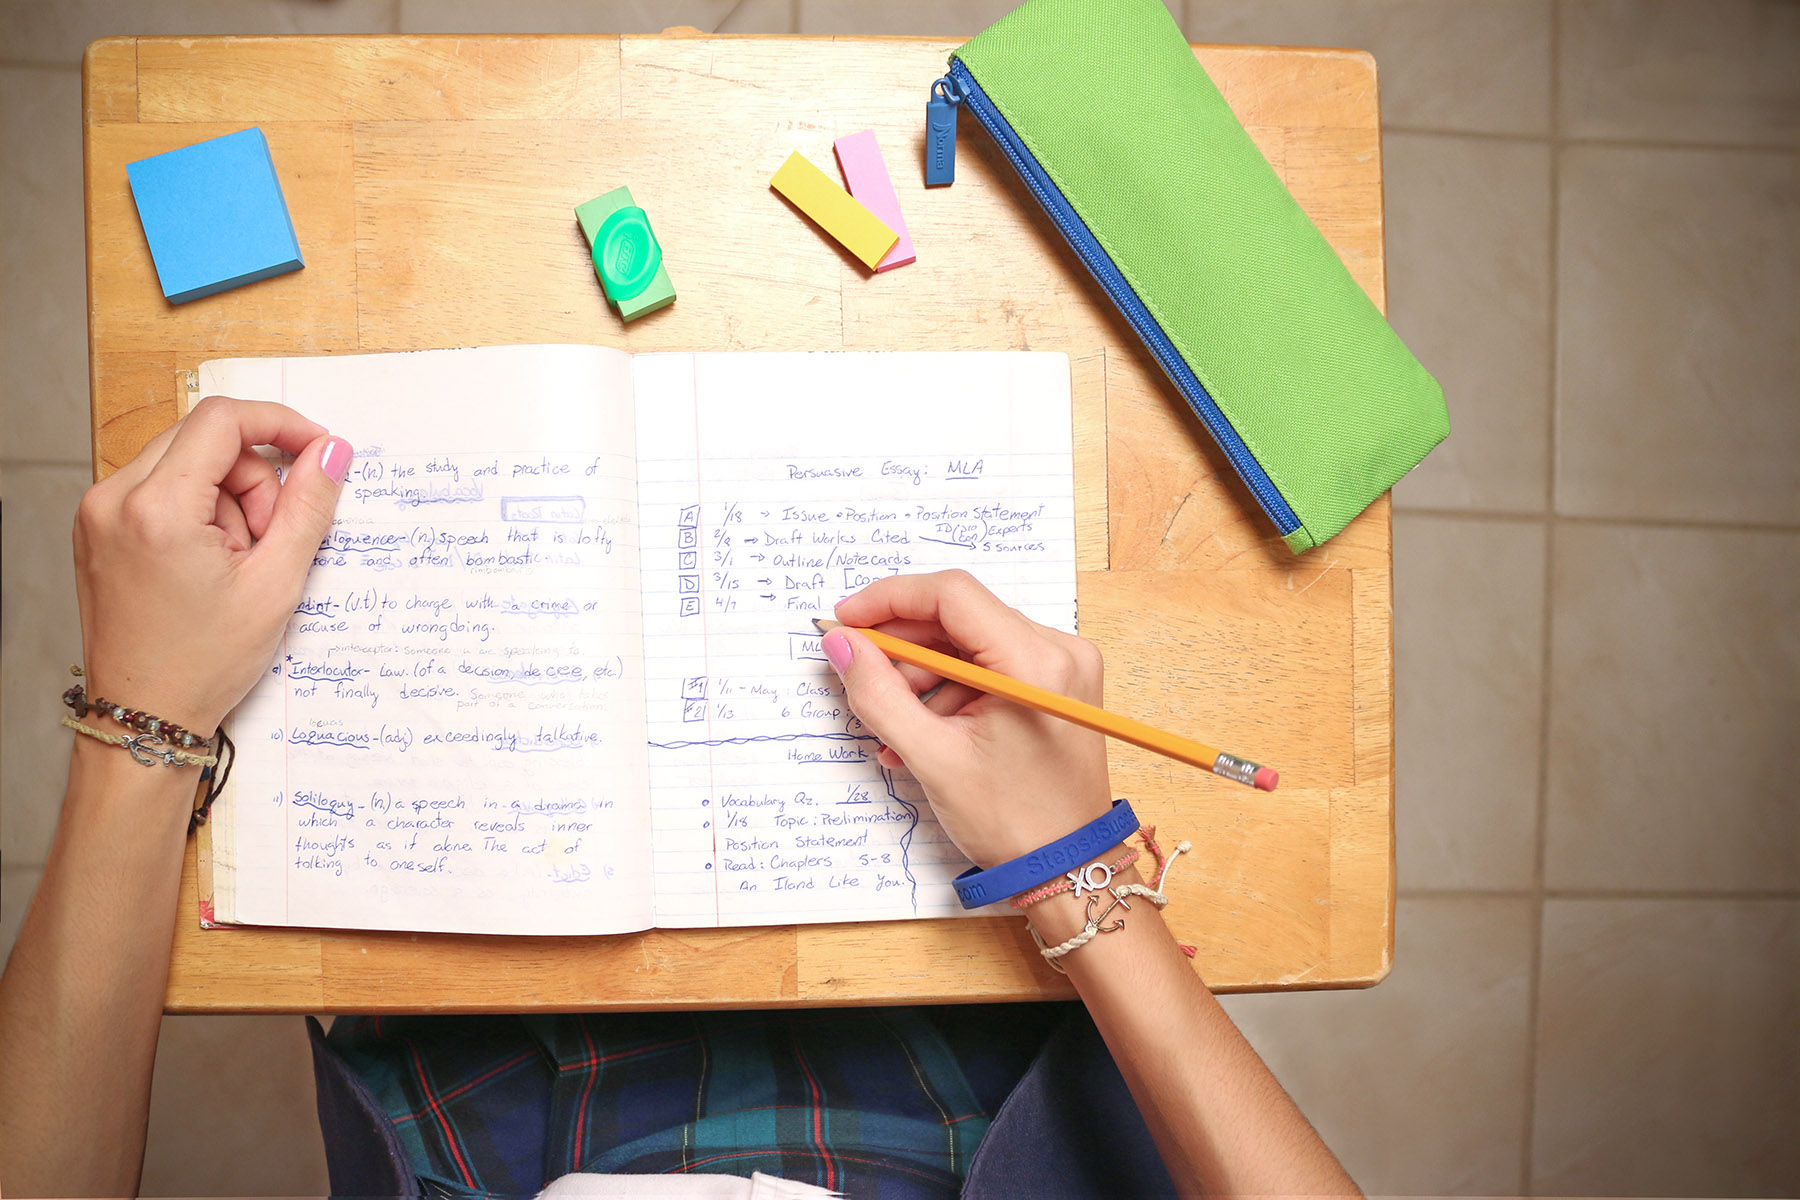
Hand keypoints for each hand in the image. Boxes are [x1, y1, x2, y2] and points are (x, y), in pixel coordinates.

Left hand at [72, 396, 350, 734]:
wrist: (145, 715)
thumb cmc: (203, 663)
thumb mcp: (275, 584)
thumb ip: (309, 507)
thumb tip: (331, 452)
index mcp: (156, 508)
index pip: (222, 421)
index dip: (280, 424)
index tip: (316, 449)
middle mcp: (113, 499)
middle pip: (205, 440)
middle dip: (254, 480)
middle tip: (270, 541)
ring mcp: (98, 513)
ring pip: (185, 463)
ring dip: (227, 499)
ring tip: (235, 563)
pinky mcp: (98, 528)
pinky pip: (161, 489)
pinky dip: (198, 512)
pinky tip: (210, 561)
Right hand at [825, 570, 1111, 869]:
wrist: (1068, 867)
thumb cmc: (1013, 822)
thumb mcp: (932, 758)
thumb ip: (878, 693)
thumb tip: (840, 643)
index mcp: (1035, 664)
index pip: (952, 595)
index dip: (890, 599)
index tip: (846, 620)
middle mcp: (1059, 651)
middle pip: (960, 616)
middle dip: (904, 645)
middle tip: (861, 673)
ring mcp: (1063, 666)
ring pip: (970, 641)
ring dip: (923, 674)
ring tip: (895, 726)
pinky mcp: (1058, 684)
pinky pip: (990, 665)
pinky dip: (950, 689)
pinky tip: (926, 731)